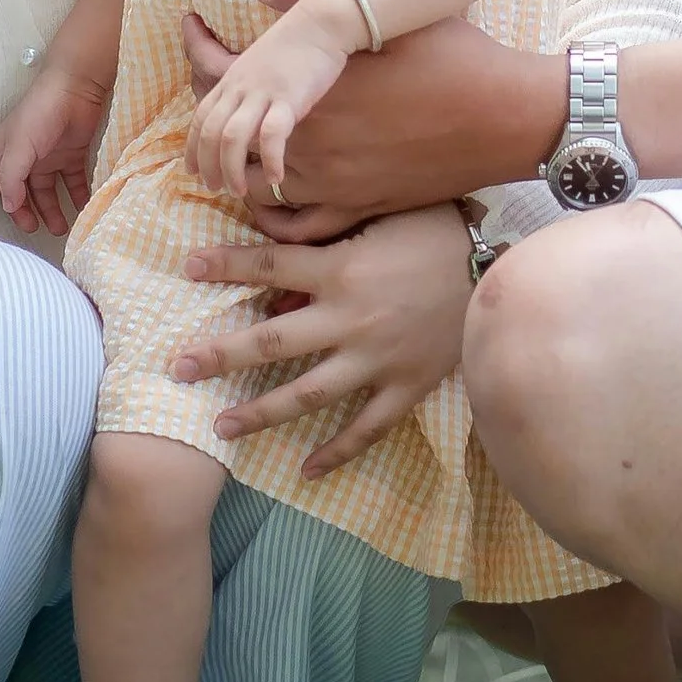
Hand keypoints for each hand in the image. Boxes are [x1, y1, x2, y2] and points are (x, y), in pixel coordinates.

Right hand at [0, 69, 109, 237]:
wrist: (76, 87)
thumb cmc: (40, 113)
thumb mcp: (19, 147)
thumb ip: (11, 178)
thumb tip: (8, 206)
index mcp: (3, 154)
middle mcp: (23, 157)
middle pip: (17, 193)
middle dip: (21, 213)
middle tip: (33, 228)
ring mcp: (48, 156)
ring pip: (45, 191)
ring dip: (51, 210)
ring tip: (61, 228)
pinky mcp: (71, 153)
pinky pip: (72, 181)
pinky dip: (77, 196)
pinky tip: (84, 208)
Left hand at [169, 206, 473, 473]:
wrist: (503, 271)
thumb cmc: (442, 229)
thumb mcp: (384, 211)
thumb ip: (334, 226)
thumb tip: (282, 228)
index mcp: (342, 268)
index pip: (268, 266)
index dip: (224, 265)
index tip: (185, 268)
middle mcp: (349, 318)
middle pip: (270, 340)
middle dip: (220, 354)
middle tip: (178, 368)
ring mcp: (377, 358)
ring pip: (307, 393)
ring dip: (261, 412)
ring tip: (221, 427)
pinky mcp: (406, 386)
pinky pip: (366, 428)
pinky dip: (336, 451)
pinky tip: (307, 469)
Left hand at [184, 0, 561, 231]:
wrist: (506, 116)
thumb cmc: (453, 56)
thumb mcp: (384, 13)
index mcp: (308, 89)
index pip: (223, 74)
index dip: (198, 52)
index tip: (193, 35)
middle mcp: (308, 141)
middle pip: (228, 130)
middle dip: (212, 109)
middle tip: (210, 91)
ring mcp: (332, 182)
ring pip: (252, 181)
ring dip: (234, 162)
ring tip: (227, 144)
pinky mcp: (359, 208)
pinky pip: (296, 224)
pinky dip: (272, 213)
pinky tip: (269, 194)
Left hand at [186, 0, 354, 204]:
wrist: (325, 19)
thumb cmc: (300, 38)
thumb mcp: (263, 59)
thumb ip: (248, 80)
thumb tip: (243, 100)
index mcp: (233, 77)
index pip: (201, 117)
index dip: (193, 147)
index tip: (191, 170)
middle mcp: (241, 86)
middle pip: (211, 132)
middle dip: (208, 165)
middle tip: (214, 187)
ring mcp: (263, 92)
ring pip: (232, 138)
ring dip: (231, 169)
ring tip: (237, 191)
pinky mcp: (289, 98)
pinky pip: (271, 136)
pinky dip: (269, 161)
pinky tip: (275, 177)